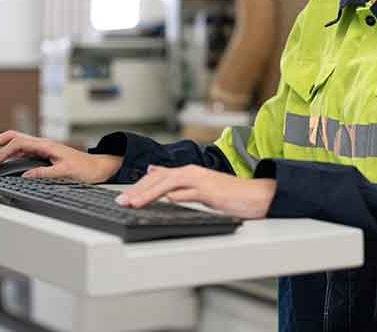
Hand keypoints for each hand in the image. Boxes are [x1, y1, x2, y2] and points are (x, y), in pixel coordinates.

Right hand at [0, 130, 121, 184]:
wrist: (99, 168)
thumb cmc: (86, 168)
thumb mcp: (66, 173)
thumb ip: (46, 173)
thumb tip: (26, 175)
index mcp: (47, 145)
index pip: (18, 143)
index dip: (3, 152)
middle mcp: (43, 144)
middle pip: (13, 137)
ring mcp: (42, 149)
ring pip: (16, 143)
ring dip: (0, 148)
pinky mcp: (43, 155)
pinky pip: (22, 152)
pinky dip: (9, 155)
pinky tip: (2, 162)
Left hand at [115, 165, 275, 219]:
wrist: (255, 195)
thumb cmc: (229, 196)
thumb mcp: (201, 190)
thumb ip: (181, 186)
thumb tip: (160, 179)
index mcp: (189, 172)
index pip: (158, 177)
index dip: (139, 186)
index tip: (123, 198)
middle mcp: (193, 172)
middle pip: (160, 178)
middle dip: (138, 190)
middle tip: (121, 202)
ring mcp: (203, 181)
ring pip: (171, 183)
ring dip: (151, 193)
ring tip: (135, 203)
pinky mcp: (212, 191)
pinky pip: (192, 192)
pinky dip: (178, 195)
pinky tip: (166, 200)